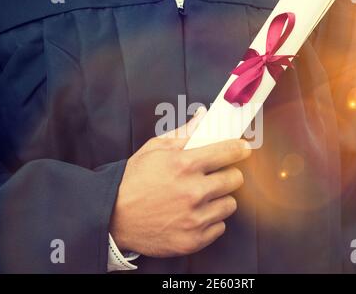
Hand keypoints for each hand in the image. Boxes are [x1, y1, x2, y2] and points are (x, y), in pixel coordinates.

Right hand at [110, 107, 251, 256]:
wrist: (113, 217)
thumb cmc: (133, 181)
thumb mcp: (153, 150)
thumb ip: (183, 133)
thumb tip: (203, 116)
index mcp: (183, 165)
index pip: (228, 152)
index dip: (239, 148)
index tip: (243, 148)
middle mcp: (192, 191)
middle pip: (235, 179)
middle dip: (228, 174)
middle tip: (216, 175)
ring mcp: (194, 218)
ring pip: (229, 204)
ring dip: (219, 199)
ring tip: (201, 198)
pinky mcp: (193, 240)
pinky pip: (220, 227)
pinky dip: (210, 221)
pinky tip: (193, 215)